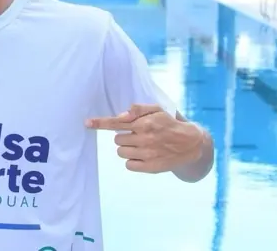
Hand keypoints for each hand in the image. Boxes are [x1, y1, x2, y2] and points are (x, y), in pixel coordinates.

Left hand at [86, 104, 202, 173]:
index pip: (116, 123)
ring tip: (142, 145)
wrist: (190, 144)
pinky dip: (133, 161)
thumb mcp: (157, 109)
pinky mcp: (150, 167)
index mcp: (144, 123)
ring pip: (121, 152)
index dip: (99, 123)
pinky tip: (144, 156)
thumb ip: (138, 109)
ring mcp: (147, 154)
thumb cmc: (168, 124)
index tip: (87, 123)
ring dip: (128, 149)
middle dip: (124, 137)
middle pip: (117, 139)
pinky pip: (129, 165)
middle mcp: (145, 138)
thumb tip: (121, 116)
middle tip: (138, 136)